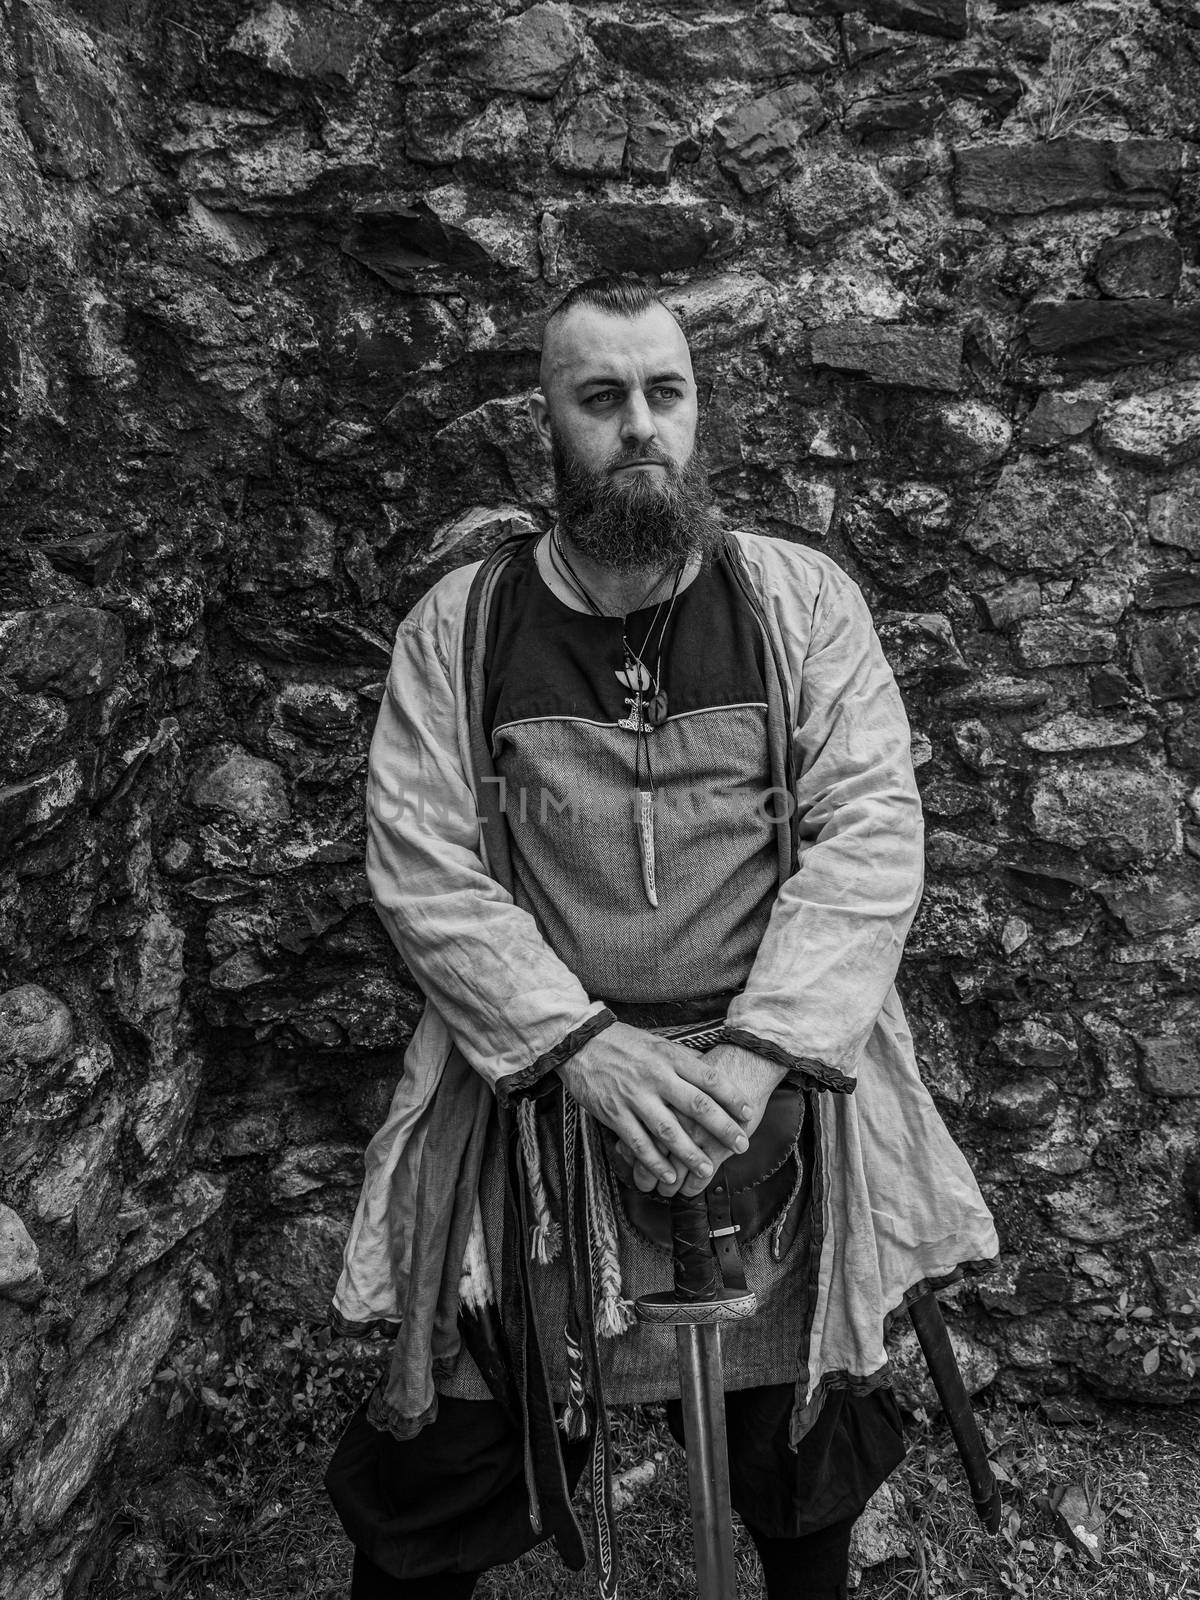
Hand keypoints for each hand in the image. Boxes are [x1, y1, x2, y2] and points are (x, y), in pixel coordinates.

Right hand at [557, 1022, 752, 1189]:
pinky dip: (655, 1163)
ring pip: (669, 1131)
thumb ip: (682, 1060)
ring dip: (690, 1154)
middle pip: (697, 1106)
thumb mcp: (657, 1042)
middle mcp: (655, 1077)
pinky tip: (668, 1176)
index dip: (732, 1097)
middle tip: (741, 1145)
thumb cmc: (622, 1042)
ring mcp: (634, 1097)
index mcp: (669, 1057)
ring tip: (707, 1170)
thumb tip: (712, 1075)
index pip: (709, 1078)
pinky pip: (639, 1143)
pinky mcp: (614, 1114)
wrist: (579, 1042)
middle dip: (722, 1129)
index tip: (748, 1113)